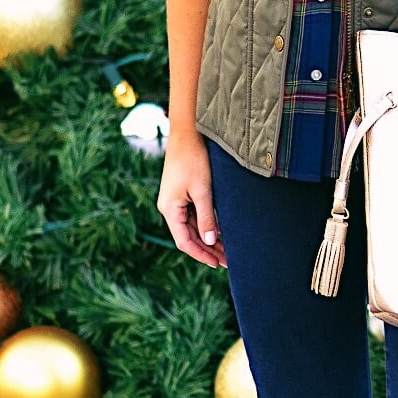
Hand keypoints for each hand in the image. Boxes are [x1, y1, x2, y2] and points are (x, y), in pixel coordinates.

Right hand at [157, 131, 227, 268]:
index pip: (184, 241)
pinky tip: (220, 233)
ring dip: (208, 239)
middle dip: (208, 249)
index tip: (217, 264)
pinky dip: (206, 226)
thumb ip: (206, 217)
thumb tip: (209, 241)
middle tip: (228, 261)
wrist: (188, 133)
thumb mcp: (202, 190)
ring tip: (227, 251)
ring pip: (192, 227)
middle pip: (189, 236)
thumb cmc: (194, 159)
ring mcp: (175, 201)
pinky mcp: (182, 194)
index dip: (200, 254)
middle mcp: (169, 207)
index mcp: (169, 209)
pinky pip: (194, 216)